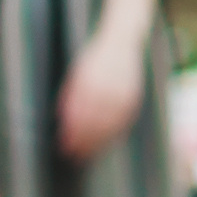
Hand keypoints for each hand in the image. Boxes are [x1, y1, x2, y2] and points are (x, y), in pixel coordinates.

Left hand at [57, 29, 145, 162]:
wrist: (122, 41)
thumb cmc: (94, 58)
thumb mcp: (78, 72)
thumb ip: (71, 95)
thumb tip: (62, 118)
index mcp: (90, 81)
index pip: (79, 115)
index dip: (72, 133)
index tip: (64, 146)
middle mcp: (107, 89)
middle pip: (94, 123)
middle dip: (83, 142)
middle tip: (73, 155)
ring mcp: (123, 94)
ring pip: (109, 125)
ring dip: (97, 142)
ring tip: (86, 154)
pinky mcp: (134, 98)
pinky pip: (123, 121)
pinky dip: (113, 134)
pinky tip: (104, 142)